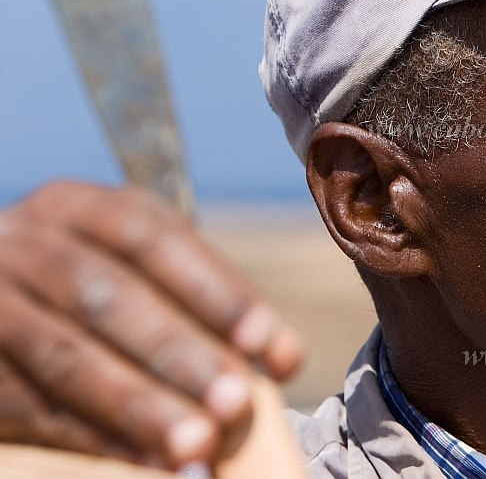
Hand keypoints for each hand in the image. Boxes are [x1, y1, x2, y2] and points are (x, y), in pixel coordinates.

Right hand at [0, 181, 302, 468]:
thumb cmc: (84, 294)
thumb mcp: (133, 272)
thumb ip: (201, 305)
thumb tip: (282, 358)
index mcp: (79, 208)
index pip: (152, 236)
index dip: (213, 287)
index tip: (265, 339)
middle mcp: (26, 243)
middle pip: (107, 295)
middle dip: (178, 353)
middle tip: (235, 403)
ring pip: (65, 356)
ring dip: (137, 406)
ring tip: (197, 444)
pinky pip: (29, 405)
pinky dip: (92, 439)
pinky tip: (146, 462)